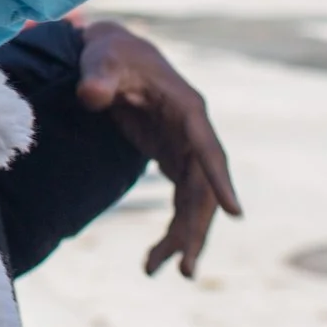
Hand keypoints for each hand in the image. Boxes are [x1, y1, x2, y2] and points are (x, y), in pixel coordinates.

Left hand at [76, 20, 242, 277]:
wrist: (115, 55)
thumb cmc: (112, 55)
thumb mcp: (102, 60)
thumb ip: (98, 78)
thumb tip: (90, 96)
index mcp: (188, 110)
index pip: (208, 150)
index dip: (220, 181)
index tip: (236, 213)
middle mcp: (195, 135)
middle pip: (203, 189)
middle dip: (196, 228)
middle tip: (186, 268)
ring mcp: (187, 151)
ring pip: (194, 203)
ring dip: (182, 238)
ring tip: (153, 271)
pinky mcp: (174, 161)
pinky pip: (180, 203)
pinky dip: (172, 230)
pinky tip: (154, 259)